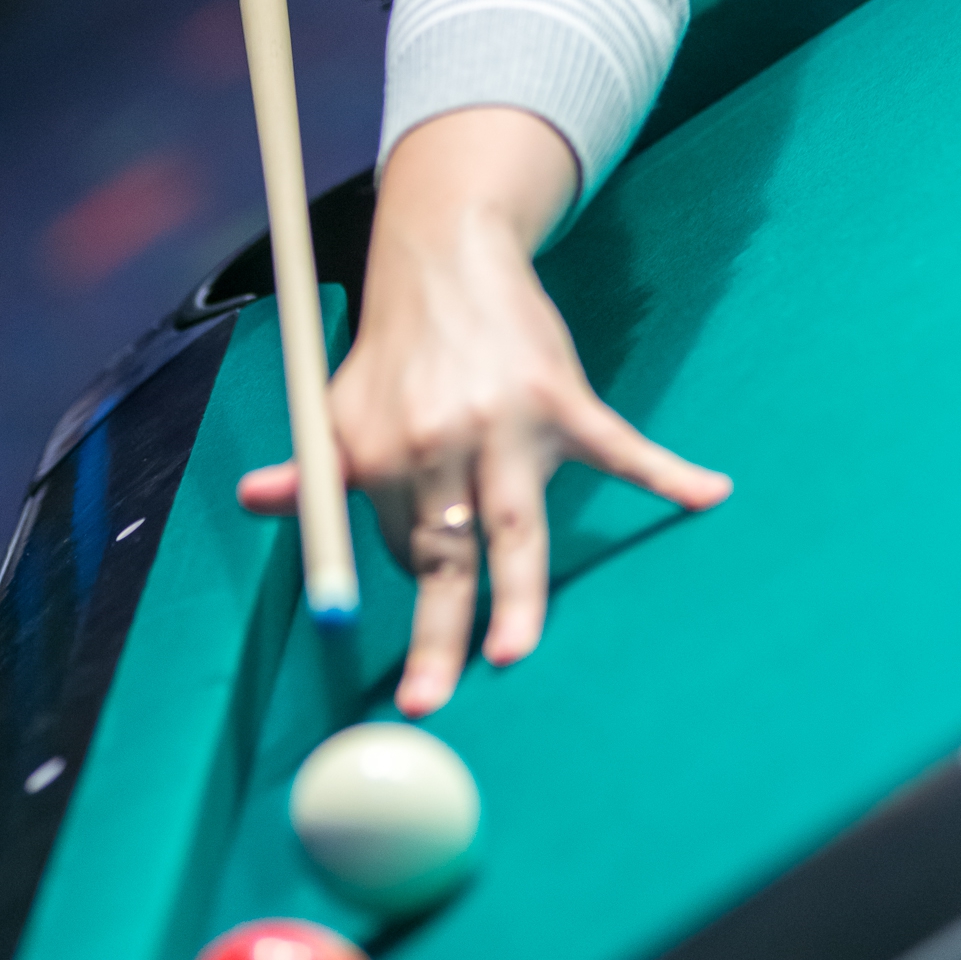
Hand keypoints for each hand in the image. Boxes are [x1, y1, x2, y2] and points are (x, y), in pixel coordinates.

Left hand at [236, 108, 731, 714]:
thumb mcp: (339, 409)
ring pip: (514, 528)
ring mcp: (507, 424)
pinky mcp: (564, 399)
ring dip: (515, 595)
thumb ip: (313, 469)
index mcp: (382, 455)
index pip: (401, 552)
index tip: (429, 626)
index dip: (422, 579)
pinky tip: (707, 494)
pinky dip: (668, 473)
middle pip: (442, 557)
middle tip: (425, 702)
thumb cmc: (398, 352)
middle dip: (436, 634)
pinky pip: (620, 447)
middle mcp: (438, 442)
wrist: (447, 257)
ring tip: (512, 652)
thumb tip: (253, 499)